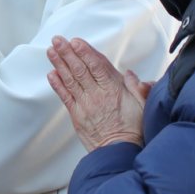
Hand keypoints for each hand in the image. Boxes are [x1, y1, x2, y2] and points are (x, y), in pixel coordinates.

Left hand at [45, 36, 150, 151]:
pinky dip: (57, 84)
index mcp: (114, 90)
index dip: (86, 53)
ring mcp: (85, 105)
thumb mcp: (143, 106)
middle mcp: (97, 95)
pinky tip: (51, 73)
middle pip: (80, 69)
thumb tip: (130, 74)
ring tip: (51, 51)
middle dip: (68, 53)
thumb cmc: (132, 130)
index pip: (97, 66)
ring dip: (59, 64)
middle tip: (58, 40)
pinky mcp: (77, 115)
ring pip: (70, 80)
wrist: (118, 152)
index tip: (76, 41)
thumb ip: (138, 88)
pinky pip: (65, 97)